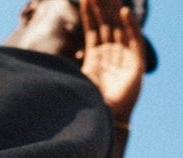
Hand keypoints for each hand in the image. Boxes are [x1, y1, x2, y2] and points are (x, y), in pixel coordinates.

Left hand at [79, 0, 142, 124]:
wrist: (105, 121)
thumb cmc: (89, 104)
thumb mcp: (76, 80)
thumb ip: (69, 68)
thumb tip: (46, 65)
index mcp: (96, 57)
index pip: (93, 29)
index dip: (89, 14)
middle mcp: (111, 55)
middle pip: (107, 24)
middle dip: (103, 6)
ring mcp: (124, 58)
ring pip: (120, 28)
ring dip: (115, 11)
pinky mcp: (136, 65)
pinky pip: (135, 41)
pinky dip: (131, 27)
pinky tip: (124, 13)